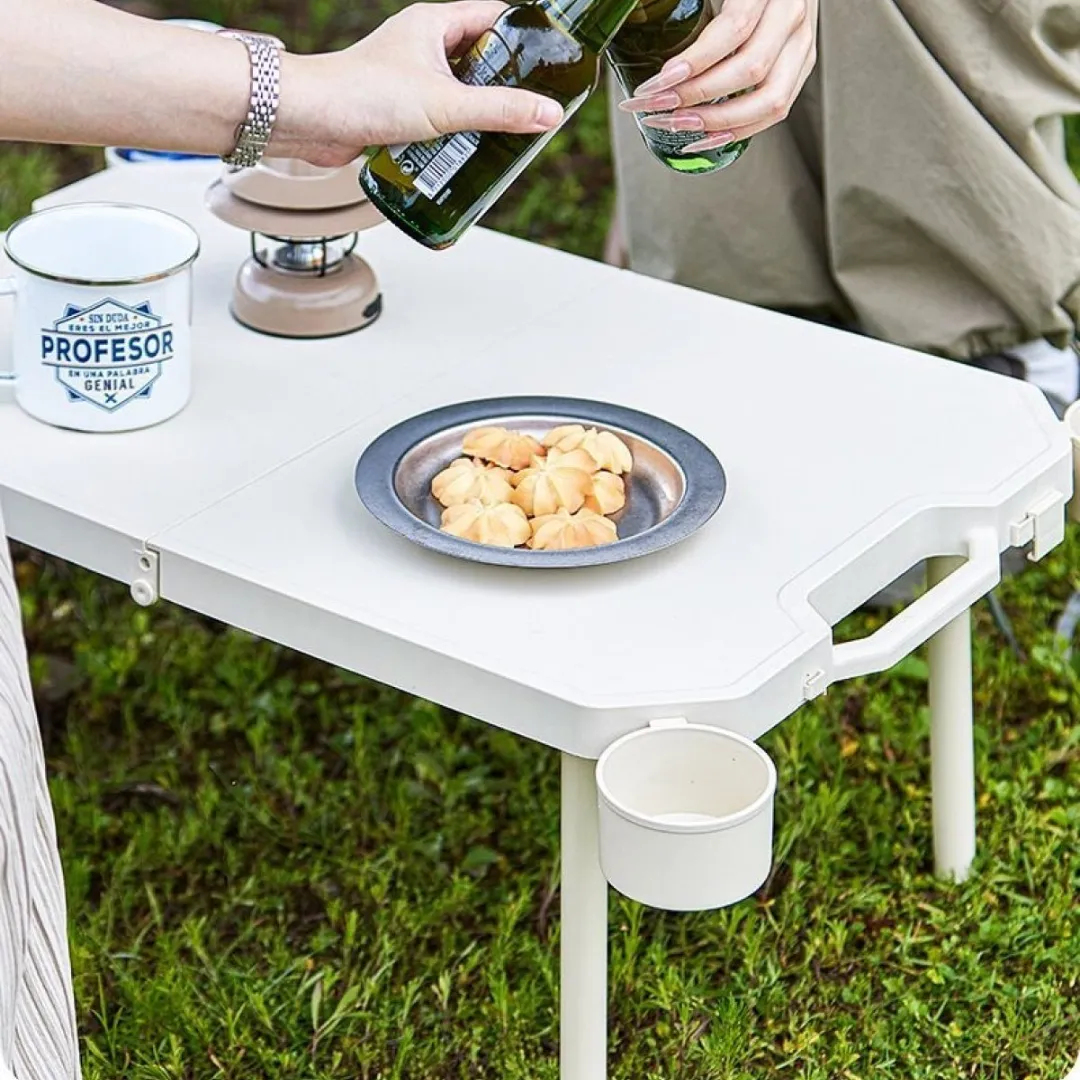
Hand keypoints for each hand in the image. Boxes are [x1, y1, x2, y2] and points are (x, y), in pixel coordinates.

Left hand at [275, 1, 563, 166]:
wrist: (308, 121)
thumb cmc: (362, 95)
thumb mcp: (446, 104)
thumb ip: (500, 110)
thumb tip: (548, 113)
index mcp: (434, 24)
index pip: (494, 18)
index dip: (525, 37)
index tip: (551, 60)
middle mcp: (422, 46)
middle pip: (481, 59)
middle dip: (505, 85)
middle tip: (531, 108)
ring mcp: (409, 77)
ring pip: (460, 92)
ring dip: (479, 115)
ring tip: (505, 134)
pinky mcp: (398, 108)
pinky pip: (438, 117)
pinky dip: (454, 133)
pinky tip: (467, 151)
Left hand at [616, 0, 816, 155]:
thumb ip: (686, 3)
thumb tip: (634, 11)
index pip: (735, 29)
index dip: (695, 61)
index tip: (657, 81)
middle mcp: (792, 16)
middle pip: (751, 69)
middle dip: (697, 96)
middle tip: (656, 107)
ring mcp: (801, 45)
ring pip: (770, 100)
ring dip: (718, 122)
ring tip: (676, 125)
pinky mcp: (800, 68)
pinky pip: (775, 111)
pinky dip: (737, 131)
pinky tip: (703, 137)